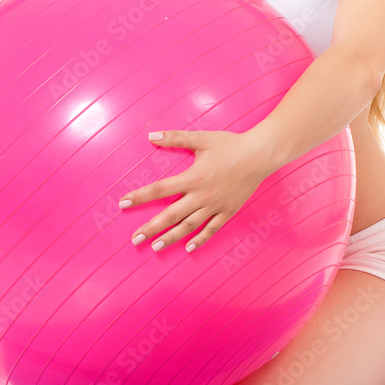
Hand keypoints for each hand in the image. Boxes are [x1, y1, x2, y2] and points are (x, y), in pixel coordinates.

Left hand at [121, 128, 272, 252]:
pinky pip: (212, 228)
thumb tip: (151, 136)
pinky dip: (200, 239)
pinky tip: (189, 248)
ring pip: (189, 226)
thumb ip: (175, 138)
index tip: (123, 203)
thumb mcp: (202, 138)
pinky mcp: (228, 211)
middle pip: (171, 215)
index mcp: (193, 177)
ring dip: (171, 238)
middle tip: (135, 239)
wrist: (261, 155)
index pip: (160, 189)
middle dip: (151, 228)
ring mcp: (216, 206)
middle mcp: (202, 196)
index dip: (140, 196)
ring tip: (155, 247)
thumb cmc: (230, 145)